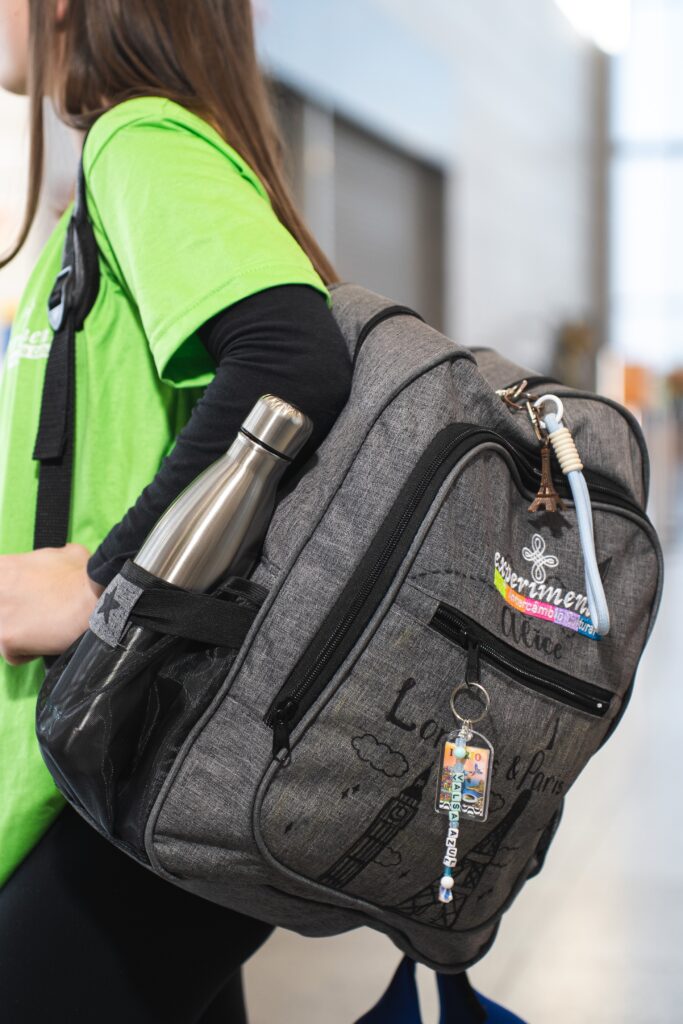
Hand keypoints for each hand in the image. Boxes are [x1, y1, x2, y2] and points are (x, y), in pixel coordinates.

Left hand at [0, 544, 103, 665]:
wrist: (99, 600)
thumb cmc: (84, 576)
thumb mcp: (67, 554)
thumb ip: (49, 559)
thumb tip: (59, 561)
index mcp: (3, 567)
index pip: (1, 587)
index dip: (16, 595)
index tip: (30, 599)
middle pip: (0, 610)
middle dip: (15, 614)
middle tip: (38, 614)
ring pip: (3, 632)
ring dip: (22, 634)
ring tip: (45, 629)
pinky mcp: (5, 638)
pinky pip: (13, 654)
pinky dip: (30, 652)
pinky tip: (48, 642)